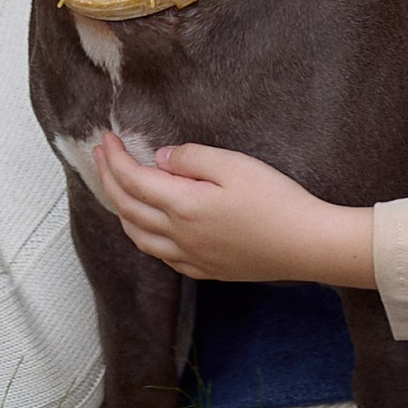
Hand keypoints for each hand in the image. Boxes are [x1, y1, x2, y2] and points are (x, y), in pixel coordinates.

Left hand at [94, 137, 375, 289]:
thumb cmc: (276, 200)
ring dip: (121, 211)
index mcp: (183, 205)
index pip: (133, 180)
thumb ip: (192, 158)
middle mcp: (179, 236)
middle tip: (101, 155)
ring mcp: (191, 257)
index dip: (114, 159)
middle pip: (128, 208)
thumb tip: (161, 159)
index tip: (105, 137)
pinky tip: (149, 228)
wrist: (306, 244)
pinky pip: (161, 256)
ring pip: (139, 237)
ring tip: (117, 190)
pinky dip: (144, 237)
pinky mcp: (206, 270)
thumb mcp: (234, 165)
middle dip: (109, 179)